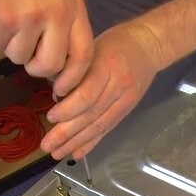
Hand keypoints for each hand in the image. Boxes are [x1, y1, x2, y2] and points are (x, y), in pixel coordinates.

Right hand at [0, 0, 93, 95]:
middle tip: (27, 54)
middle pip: (50, 66)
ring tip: (9, 19)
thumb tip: (60, 65)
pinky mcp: (3, 18)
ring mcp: (30, 17)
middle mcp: (57, 15)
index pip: (83, 56)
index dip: (72, 78)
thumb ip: (65, 26)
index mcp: (74, 9)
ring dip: (10, 46)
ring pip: (19, 58)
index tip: (61, 88)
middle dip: (35, 68)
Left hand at [41, 22, 163, 159]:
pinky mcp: (127, 110)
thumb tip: (56, 94)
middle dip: (67, 133)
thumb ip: (76, 70)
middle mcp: (119, 86)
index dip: (68, 109)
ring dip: (76, 142)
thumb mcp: (92, 46)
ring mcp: (125, 100)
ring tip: (57, 153)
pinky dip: (92, 143)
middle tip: (47, 145)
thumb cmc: (116, 42)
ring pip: (99, 126)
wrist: (148, 46)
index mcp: (107, 66)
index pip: (87, 94)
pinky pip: (108, 129)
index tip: (50, 116)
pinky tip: (78, 153)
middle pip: (91, 115)